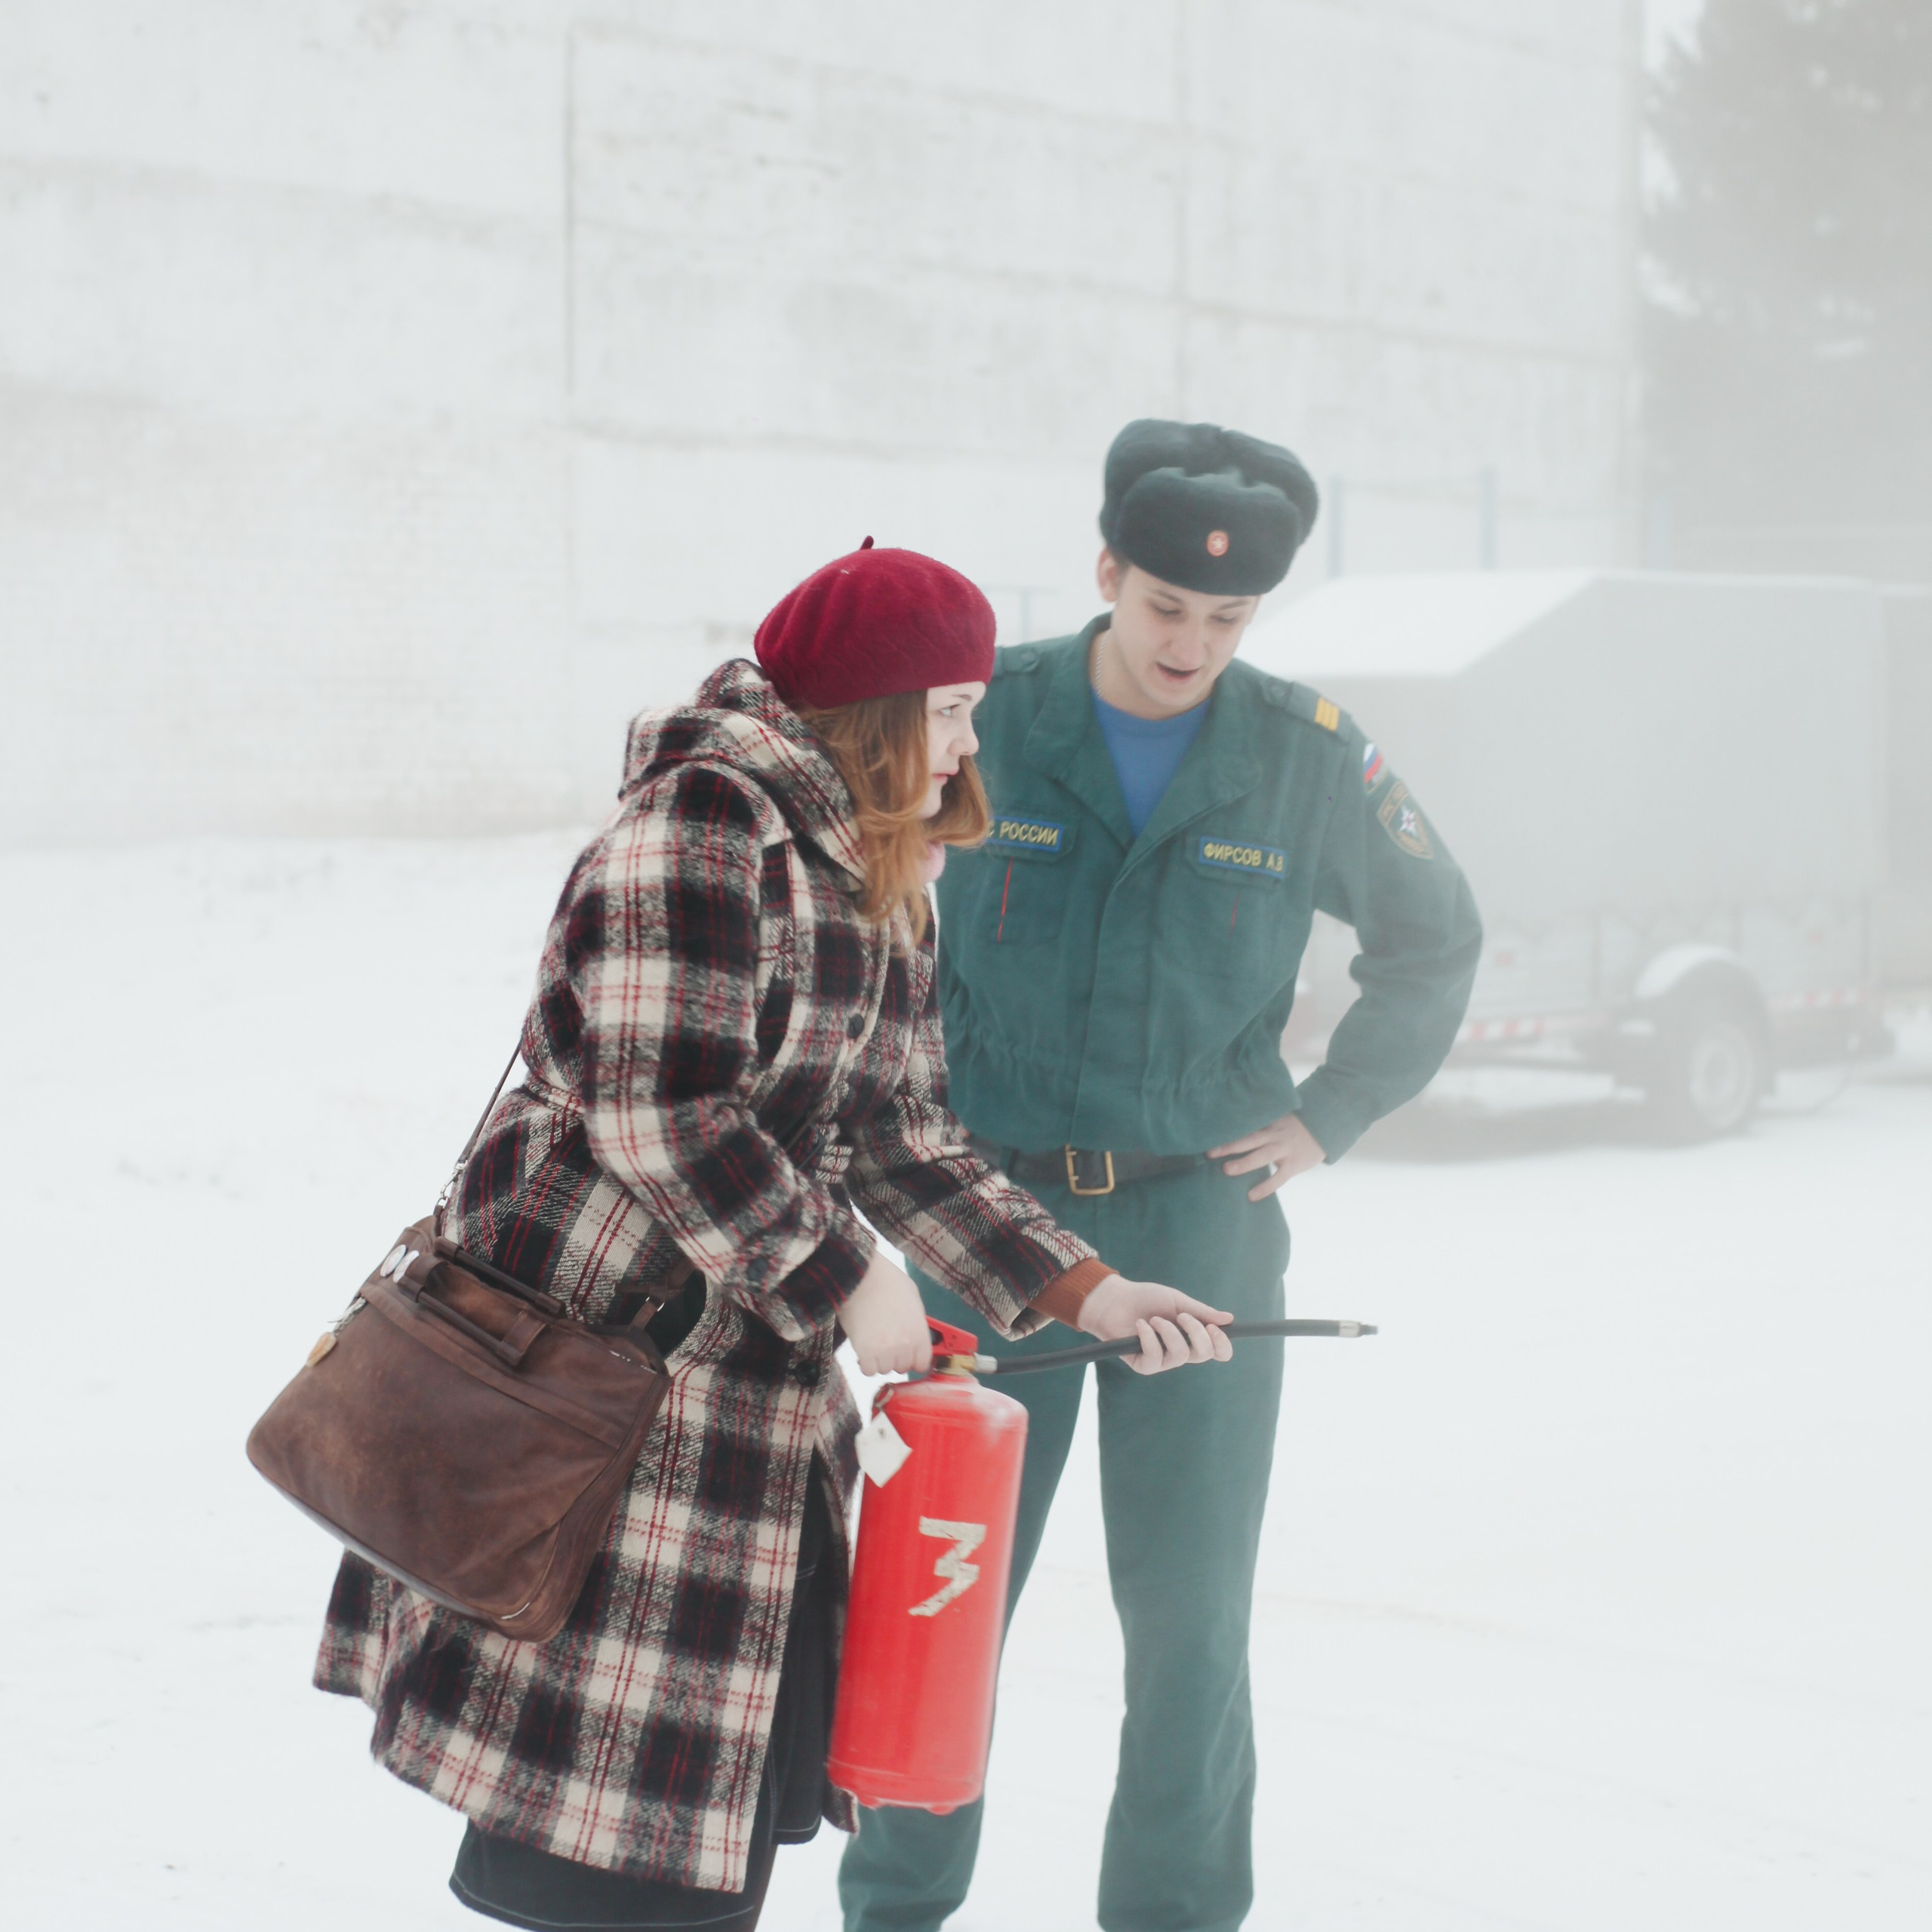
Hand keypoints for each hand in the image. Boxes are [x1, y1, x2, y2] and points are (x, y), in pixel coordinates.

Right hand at [837, 1250, 933, 1375]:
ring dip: (878, 1360)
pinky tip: (862, 1349)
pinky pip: (868, 1371)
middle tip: (884, 1343)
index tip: (905, 1355)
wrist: (862, 1277)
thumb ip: (916, 1320)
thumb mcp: (913, 1297)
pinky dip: (864, 1363)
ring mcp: (886, 1351)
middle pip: (902, 1368)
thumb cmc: (887, 1281)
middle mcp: (906, 1345)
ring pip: (884, 1370)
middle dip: (894, 1358)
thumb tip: (913, 1331)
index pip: (923, 1363)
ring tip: (871, 1342)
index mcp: (919, 1332)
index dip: (913, 1360)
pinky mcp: (865, 1353)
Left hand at [1077, 1276, 1233, 1375]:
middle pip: (1204, 1354)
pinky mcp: (1144, 1365)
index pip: (1217, 1351)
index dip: (1222, 1344)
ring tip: (1154, 1319)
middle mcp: (1181, 1351)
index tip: (1213, 1327)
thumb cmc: (1147, 1299)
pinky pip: (1155, 1357)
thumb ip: (1201, 1312)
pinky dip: (1148, 1338)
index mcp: (1193, 1337)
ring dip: (1168, 1332)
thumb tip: (1229, 1319)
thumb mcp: (1177, 1301)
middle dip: (1196, 1332)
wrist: (1115, 1300)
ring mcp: (1163, 1360)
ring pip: (1180, 1355)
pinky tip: (1140, 1325)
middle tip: (1182, 1316)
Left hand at [1208, 1111, 1326, 1201]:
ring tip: (1227, 1170)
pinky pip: (1278, 1177)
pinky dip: (1266, 1186)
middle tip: (1209, 1152)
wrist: (1325, 1128)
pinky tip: (1252, 1196)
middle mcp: (1275, 1135)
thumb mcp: (1277, 1120)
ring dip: (1244, 1162)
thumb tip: (1233, 1133)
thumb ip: (1260, 1126)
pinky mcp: (1294, 1164)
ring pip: (1263, 1155)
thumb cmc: (1295, 1127)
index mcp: (1269, 1124)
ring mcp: (1285, 1149)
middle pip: (1249, 1139)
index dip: (1228, 1131)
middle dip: (1229, 1146)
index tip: (1209, 1135)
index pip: (1245, 1127)